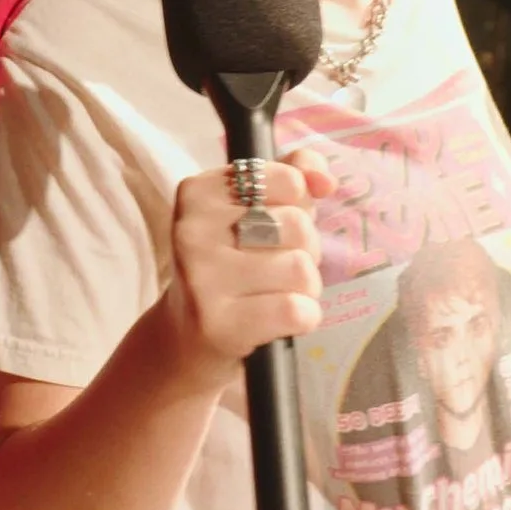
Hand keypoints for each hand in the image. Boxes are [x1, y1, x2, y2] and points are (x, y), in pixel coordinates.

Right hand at [156, 149, 335, 392]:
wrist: (186, 336)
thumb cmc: (234, 263)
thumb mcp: (255, 209)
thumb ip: (295, 173)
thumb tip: (324, 180)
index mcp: (199, 191)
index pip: (290, 181)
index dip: (299, 206)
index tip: (274, 225)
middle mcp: (192, 230)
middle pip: (297, 225)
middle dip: (305, 250)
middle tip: (277, 267)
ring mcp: (201, 278)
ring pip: (301, 269)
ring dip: (305, 288)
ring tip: (276, 293)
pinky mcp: (218, 324)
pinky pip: (296, 310)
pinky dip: (305, 317)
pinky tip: (280, 320)